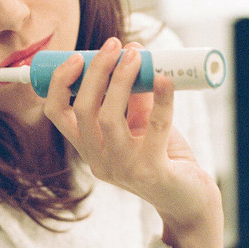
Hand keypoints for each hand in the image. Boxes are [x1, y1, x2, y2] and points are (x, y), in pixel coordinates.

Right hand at [43, 37, 223, 247]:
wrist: (190, 201)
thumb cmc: (164, 157)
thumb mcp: (143, 125)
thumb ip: (135, 97)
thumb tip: (134, 54)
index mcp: (90, 148)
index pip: (58, 114)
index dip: (60, 84)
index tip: (76, 56)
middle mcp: (100, 161)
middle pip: (84, 110)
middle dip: (96, 72)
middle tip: (113, 45)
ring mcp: (124, 170)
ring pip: (110, 118)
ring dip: (121, 80)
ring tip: (136, 55)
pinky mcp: (152, 173)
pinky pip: (155, 129)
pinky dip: (161, 100)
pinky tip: (166, 79)